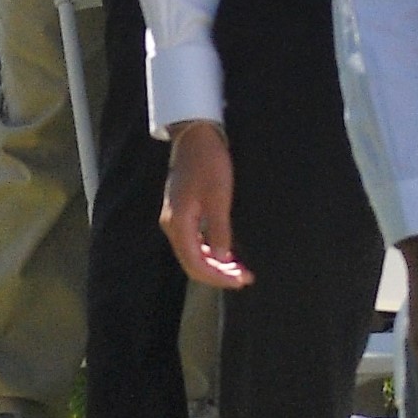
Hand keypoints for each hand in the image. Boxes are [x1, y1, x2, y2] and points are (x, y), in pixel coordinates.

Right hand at [160, 119, 251, 291]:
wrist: (195, 137)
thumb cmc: (208, 163)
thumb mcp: (219, 197)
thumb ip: (218, 230)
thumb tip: (220, 260)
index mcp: (179, 223)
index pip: (195, 264)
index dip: (218, 277)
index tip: (241, 280)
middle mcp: (172, 225)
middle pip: (192, 263)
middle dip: (218, 274)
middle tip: (244, 278)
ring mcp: (175, 219)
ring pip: (193, 253)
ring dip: (215, 264)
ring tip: (239, 269)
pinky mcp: (181, 213)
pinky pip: (194, 242)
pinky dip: (210, 251)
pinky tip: (227, 253)